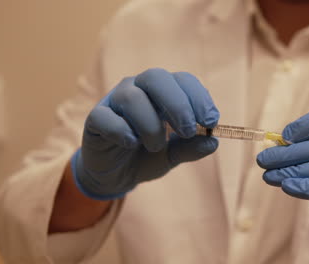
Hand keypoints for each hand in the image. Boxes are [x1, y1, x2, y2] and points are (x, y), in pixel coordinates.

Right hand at [72, 68, 219, 199]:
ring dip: (151, 125)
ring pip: (132, 97)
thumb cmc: (147, 156)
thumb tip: (213, 142)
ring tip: (156, 146)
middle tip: (188, 131)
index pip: (182, 80)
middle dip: (178, 104)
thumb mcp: (174, 155)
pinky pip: (105, 116)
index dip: (199, 97)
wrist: (115, 175)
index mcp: (162, 92)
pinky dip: (122, 131)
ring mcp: (114, 101)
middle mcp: (138, 89)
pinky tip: (131, 144)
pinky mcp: (95, 119)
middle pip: (156, 77)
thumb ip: (191, 148)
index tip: (211, 121)